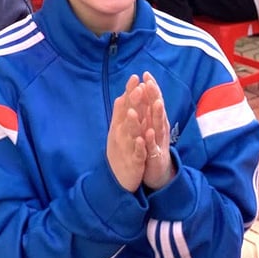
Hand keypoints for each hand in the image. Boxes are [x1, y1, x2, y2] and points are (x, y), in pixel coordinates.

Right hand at [107, 75, 147, 191]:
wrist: (117, 180)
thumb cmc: (120, 152)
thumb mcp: (118, 132)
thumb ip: (121, 115)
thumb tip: (122, 97)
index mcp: (118, 126)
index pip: (124, 106)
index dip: (129, 92)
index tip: (135, 77)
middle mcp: (120, 135)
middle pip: (126, 116)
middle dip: (132, 103)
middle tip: (138, 87)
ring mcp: (125, 148)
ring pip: (129, 134)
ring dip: (132, 123)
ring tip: (136, 111)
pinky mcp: (132, 162)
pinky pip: (136, 153)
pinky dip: (138, 146)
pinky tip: (141, 140)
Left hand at [139, 72, 175, 190]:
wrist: (159, 172)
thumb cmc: (153, 146)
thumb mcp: (149, 126)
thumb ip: (148, 111)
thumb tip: (145, 91)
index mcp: (156, 121)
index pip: (154, 101)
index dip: (151, 88)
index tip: (146, 74)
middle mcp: (160, 128)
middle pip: (158, 110)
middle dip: (155, 96)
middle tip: (151, 82)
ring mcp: (159, 142)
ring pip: (157, 126)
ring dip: (157, 115)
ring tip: (155, 102)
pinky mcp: (155, 156)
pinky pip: (152, 147)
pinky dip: (150, 140)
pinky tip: (148, 133)